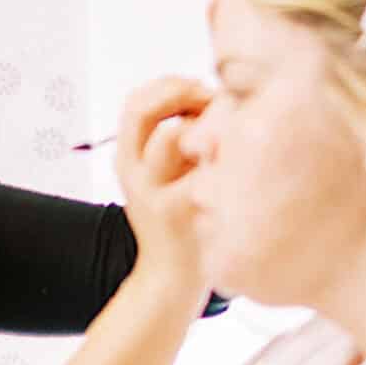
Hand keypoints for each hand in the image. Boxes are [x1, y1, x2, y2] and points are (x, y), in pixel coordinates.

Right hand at [112, 74, 211, 290]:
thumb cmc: (180, 217)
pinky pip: (206, 165)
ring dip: (204, 119)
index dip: (169, 87)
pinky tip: (238, 161)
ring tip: (227, 131)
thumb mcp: (165, 175)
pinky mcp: (184, 210)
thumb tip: (218, 94)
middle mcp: (136, 173)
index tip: (201, 90)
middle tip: (215, 98)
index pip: (135, 103)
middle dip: (182, 92)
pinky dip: (224, 152)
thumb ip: (181, 136)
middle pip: (144, 110)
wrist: (173, 277)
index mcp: (127, 161)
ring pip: (171, 133)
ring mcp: (157, 192)